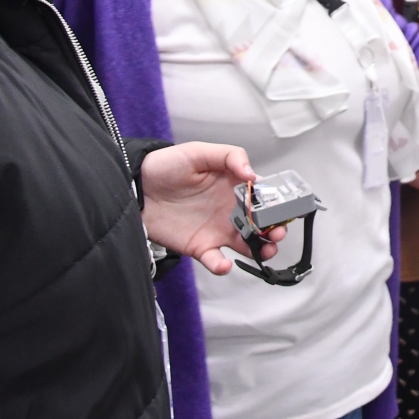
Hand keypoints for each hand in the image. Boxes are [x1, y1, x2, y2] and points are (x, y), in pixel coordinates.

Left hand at [140, 142, 284, 276]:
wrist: (136, 188)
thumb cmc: (166, 166)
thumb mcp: (199, 152)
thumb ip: (230, 156)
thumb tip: (253, 174)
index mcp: (233, 186)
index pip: (263, 196)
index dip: (276, 204)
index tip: (283, 210)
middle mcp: (230, 209)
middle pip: (262, 223)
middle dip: (276, 231)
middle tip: (277, 233)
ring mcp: (217, 229)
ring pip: (248, 244)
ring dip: (261, 250)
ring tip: (265, 251)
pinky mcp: (200, 246)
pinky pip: (216, 260)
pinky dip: (222, 266)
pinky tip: (224, 264)